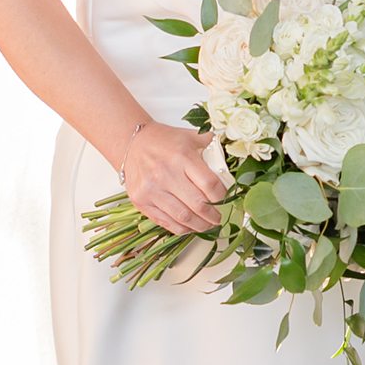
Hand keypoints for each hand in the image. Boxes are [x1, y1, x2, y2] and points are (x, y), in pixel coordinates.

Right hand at [121, 114, 226, 237]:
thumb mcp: (189, 135)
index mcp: (181, 157)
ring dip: (200, 226)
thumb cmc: (163, 141)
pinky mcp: (141, 202)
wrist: (131, 144)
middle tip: (219, 218)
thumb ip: (210, 143)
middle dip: (213, 216)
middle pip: (198, 204)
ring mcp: (152, 190)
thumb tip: (233, 149)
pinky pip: (166, 222)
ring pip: (183, 217)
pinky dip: (182, 229)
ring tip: (207, 225)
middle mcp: (165, 174)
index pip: (209, 184)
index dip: (222, 196)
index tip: (225, 199)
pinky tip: (190, 226)